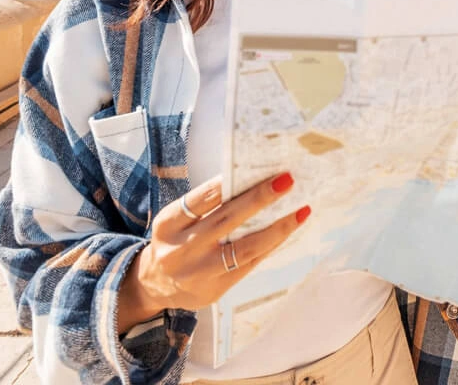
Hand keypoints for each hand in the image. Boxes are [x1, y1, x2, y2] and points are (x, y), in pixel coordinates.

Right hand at [116, 173, 308, 328]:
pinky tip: (288, 232)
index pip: (199, 200)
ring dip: (277, 228)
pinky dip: (271, 246)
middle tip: (286, 180)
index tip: (253, 167)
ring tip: (301, 211)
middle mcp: (182, 249)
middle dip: (259, 199)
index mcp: (168, 225)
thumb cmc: (174, 241)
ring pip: (245, 247)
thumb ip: (204, 206)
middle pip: (226, 220)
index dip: (225, 184)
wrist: (156, 286)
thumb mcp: (176, 221)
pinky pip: (250, 264)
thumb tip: (249, 181)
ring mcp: (200, 272)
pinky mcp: (216, 289)